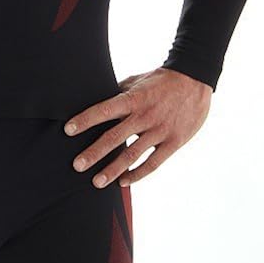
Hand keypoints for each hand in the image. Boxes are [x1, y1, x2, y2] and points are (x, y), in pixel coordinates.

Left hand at [63, 67, 212, 187]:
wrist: (195, 81)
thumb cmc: (161, 80)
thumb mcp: (137, 81)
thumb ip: (118, 93)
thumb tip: (95, 99)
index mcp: (134, 99)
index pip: (104, 110)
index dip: (85, 119)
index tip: (68, 129)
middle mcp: (145, 116)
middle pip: (115, 137)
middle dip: (94, 153)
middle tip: (77, 166)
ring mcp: (160, 130)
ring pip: (132, 155)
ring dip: (113, 170)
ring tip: (96, 182)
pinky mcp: (174, 142)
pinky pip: (153, 163)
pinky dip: (137, 174)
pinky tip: (123, 182)